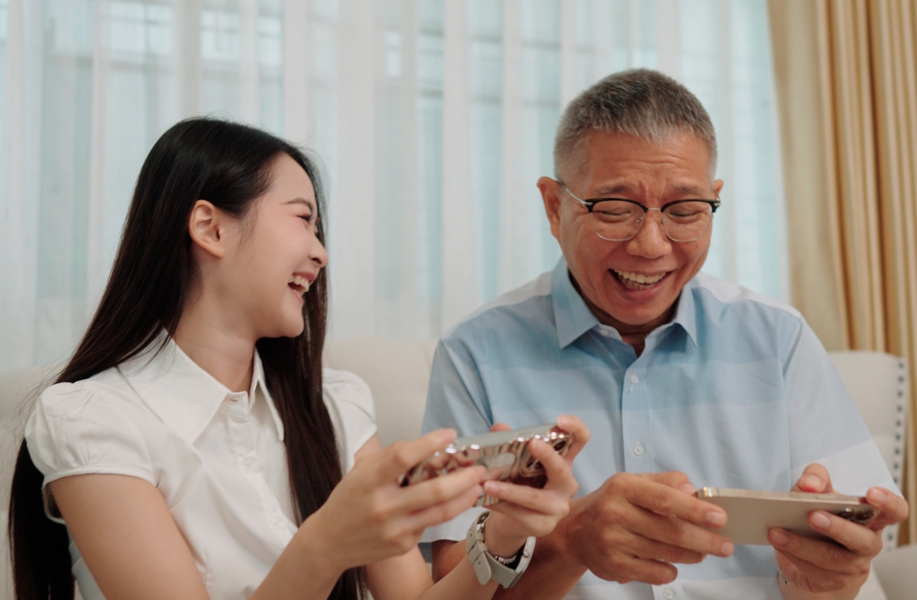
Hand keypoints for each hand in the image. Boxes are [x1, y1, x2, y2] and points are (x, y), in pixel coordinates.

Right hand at [308, 429, 485, 571]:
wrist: (329, 542)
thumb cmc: (348, 500)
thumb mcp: (362, 470)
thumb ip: (391, 456)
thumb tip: (428, 444)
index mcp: (370, 481)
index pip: (403, 457)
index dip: (430, 443)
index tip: (450, 433)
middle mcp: (383, 506)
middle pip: (434, 490)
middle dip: (463, 478)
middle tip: (479, 468)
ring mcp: (395, 529)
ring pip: (441, 512)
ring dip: (465, 497)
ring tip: (477, 485)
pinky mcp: (402, 545)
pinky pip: (429, 524)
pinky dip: (443, 511)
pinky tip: (452, 502)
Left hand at [481, 415, 588, 556]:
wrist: (510, 521)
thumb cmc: (517, 483)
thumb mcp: (513, 461)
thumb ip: (507, 442)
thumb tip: (499, 428)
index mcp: (562, 461)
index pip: (579, 440)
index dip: (575, 428)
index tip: (560, 421)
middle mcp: (565, 483)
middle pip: (562, 468)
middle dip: (548, 455)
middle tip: (531, 444)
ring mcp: (557, 506)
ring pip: (535, 497)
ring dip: (509, 490)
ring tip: (487, 484)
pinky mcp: (544, 526)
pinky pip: (520, 514)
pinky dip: (500, 505)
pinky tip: (484, 499)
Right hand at [559, 471, 733, 584]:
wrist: (575, 530)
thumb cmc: (613, 503)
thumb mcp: (634, 483)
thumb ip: (665, 482)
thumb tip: (693, 490)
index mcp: (623, 487)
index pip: (665, 498)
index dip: (695, 509)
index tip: (721, 518)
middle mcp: (615, 513)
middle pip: (670, 531)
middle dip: (705, 540)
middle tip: (726, 545)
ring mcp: (613, 541)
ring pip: (666, 554)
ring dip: (692, 555)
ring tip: (703, 552)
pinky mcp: (613, 565)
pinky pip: (655, 573)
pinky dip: (671, 570)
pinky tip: (671, 562)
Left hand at [768, 463, 909, 596]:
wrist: (808, 552)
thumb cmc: (819, 515)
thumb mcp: (816, 491)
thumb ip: (815, 478)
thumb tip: (809, 484)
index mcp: (870, 518)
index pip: (894, 511)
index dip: (888, 503)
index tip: (870, 494)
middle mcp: (866, 544)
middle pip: (862, 540)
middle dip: (837, 528)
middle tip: (813, 516)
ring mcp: (852, 566)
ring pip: (831, 559)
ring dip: (801, 545)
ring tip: (776, 532)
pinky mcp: (832, 582)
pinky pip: (814, 572)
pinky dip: (792, 556)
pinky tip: (778, 544)